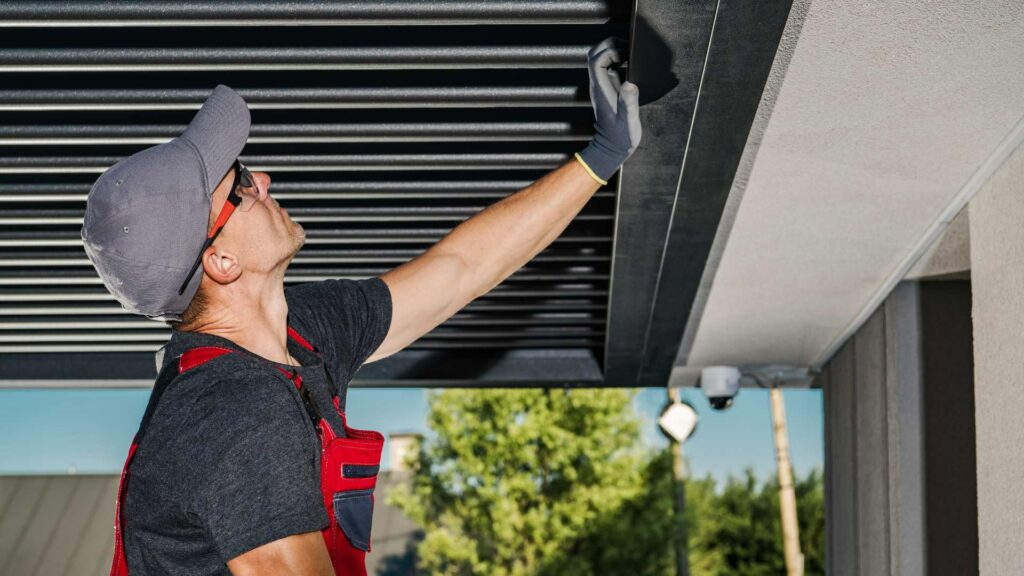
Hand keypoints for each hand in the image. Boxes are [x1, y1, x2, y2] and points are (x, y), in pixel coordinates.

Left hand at [575, 37, 641, 184]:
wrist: (612, 149)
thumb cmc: (620, 137)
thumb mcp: (628, 121)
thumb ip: (628, 102)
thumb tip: (630, 83)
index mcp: (601, 89)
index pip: (596, 60)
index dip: (609, 52)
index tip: (625, 56)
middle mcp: (598, 84)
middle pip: (594, 54)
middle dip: (610, 45)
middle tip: (628, 50)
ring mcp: (602, 85)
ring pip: (599, 58)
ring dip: (613, 50)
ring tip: (630, 55)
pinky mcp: (609, 88)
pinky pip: (608, 67)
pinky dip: (618, 60)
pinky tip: (631, 64)